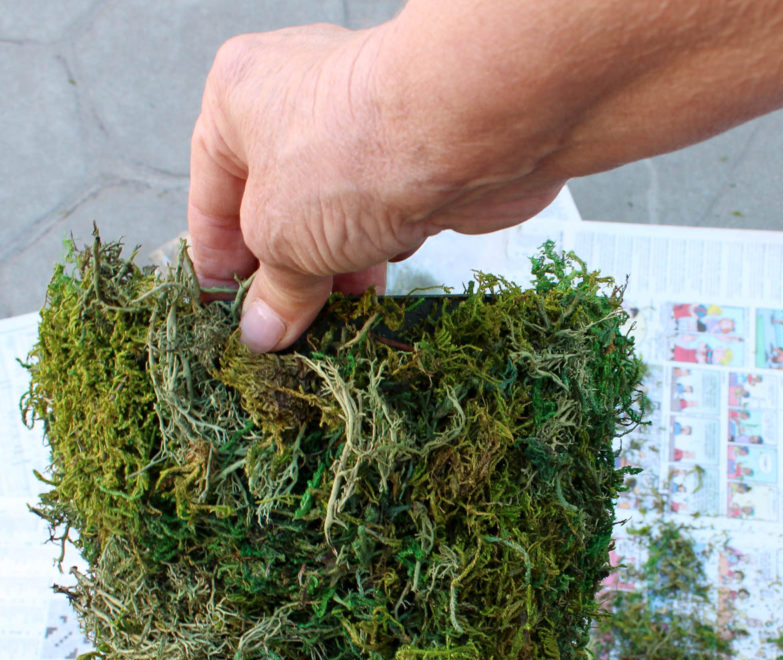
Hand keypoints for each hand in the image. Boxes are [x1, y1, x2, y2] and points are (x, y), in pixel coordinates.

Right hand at [188, 22, 563, 352]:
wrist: (463, 132)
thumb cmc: (349, 159)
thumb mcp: (282, 238)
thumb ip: (272, 289)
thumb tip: (261, 331)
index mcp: (240, 98)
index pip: (211, 192)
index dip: (215, 256)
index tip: (224, 307)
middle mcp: (297, 102)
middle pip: (275, 207)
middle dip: (279, 271)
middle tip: (278, 327)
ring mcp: (359, 130)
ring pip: (329, 217)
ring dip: (329, 272)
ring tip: (325, 323)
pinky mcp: (410, 159)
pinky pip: (376, 220)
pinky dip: (371, 257)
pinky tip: (370, 294)